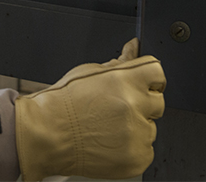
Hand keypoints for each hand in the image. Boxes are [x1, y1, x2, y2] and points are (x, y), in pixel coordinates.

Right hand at [14, 38, 165, 180]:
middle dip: (141, 103)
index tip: (141, 85)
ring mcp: (137, 134)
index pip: (158, 73)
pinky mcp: (137, 157)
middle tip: (116, 108)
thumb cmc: (63, 104)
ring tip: (107, 126)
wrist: (47, 135)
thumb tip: (134, 48)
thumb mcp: (88, 72)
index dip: (148, 79)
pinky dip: (132, 148)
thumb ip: (120, 62)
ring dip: (135, 127)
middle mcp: (133, 105)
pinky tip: (110, 142)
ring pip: (150, 127)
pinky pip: (146, 149)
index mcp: (124, 80)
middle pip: (158, 101)